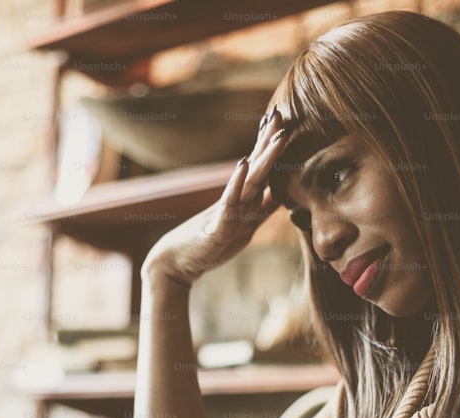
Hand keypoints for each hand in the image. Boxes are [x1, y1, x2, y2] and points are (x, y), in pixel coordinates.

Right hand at [142, 106, 287, 285]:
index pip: (262, 169)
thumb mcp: (245, 226)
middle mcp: (236, 200)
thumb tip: (282, 193)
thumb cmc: (211, 244)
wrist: (176, 262)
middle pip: (258, 167)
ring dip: (263, 156)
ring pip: (250, 180)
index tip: (281, 121)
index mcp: (243, 200)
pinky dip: (237, 182)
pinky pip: (230, 201)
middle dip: (269, 141)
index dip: (271, 147)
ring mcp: (227, 210)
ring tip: (275, 133)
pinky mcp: (219, 225)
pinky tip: (243, 163)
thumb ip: (262, 208)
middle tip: (279, 113)